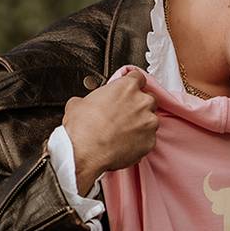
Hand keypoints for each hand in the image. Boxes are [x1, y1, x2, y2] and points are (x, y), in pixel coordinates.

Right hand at [63, 68, 158, 192]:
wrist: (85, 153)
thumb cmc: (83, 129)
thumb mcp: (78, 104)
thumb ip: (89, 99)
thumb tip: (85, 103)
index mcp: (126, 87)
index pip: (138, 78)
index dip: (132, 84)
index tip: (128, 91)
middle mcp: (142, 102)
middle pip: (148, 98)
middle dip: (139, 105)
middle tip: (124, 114)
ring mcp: (149, 122)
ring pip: (151, 119)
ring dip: (141, 124)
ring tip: (124, 132)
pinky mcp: (150, 141)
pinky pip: (149, 138)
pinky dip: (140, 141)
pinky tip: (126, 144)